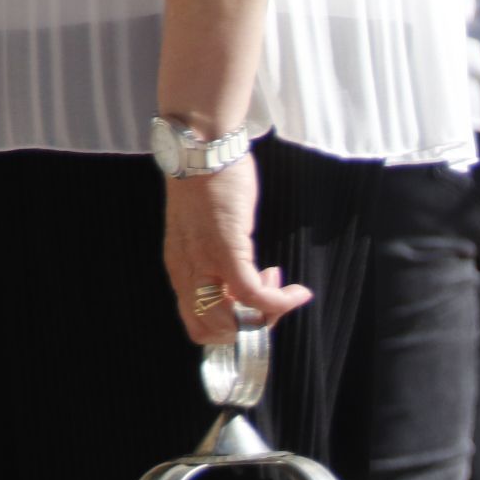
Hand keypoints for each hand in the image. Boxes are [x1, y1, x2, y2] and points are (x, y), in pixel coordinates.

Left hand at [160, 155, 310, 344]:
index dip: (231, 326)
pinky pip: (254, 295)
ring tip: (281, 288)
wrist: (200, 149)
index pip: (198, 324)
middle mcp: (187, 273)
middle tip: (270, 300)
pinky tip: (298, 291)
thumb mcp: (203, 232)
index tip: (251, 304)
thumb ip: (214, 259)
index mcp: (180, 270)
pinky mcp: (227, 251)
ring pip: (233, 320)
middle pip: (215, 330)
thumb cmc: (206, 183)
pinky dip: (280, 302)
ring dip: (266, 316)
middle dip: (249, 326)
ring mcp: (205, 263)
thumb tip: (242, 280)